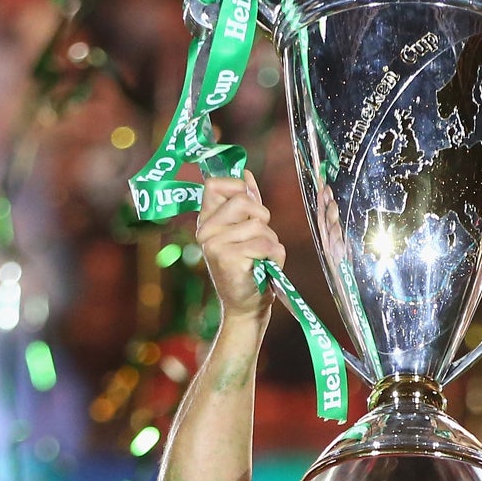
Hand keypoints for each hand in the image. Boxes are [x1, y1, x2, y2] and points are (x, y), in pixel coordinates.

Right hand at [194, 173, 279, 316]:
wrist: (246, 308)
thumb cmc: (248, 268)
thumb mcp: (244, 232)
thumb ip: (245, 203)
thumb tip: (246, 172)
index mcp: (206, 221)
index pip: (214, 184)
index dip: (238, 187)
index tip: (249, 203)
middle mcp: (205, 231)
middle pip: (243, 201)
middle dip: (262, 217)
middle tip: (259, 238)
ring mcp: (215, 245)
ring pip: (260, 225)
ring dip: (271, 241)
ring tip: (261, 259)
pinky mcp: (229, 259)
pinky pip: (267, 245)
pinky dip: (275, 257)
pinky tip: (265, 269)